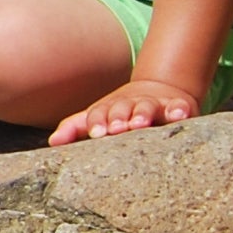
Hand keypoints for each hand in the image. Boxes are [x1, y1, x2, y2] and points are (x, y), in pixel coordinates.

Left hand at [49, 79, 201, 145]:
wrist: (158, 90)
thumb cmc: (121, 112)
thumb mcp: (98, 117)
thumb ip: (74, 128)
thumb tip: (53, 142)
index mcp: (109, 109)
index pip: (99, 114)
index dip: (97, 122)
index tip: (95, 132)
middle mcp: (130, 105)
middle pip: (122, 109)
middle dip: (118, 118)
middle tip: (117, 128)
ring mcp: (153, 105)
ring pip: (147, 107)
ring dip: (143, 114)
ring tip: (140, 123)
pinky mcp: (177, 107)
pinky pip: (179, 108)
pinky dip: (179, 110)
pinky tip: (179, 114)